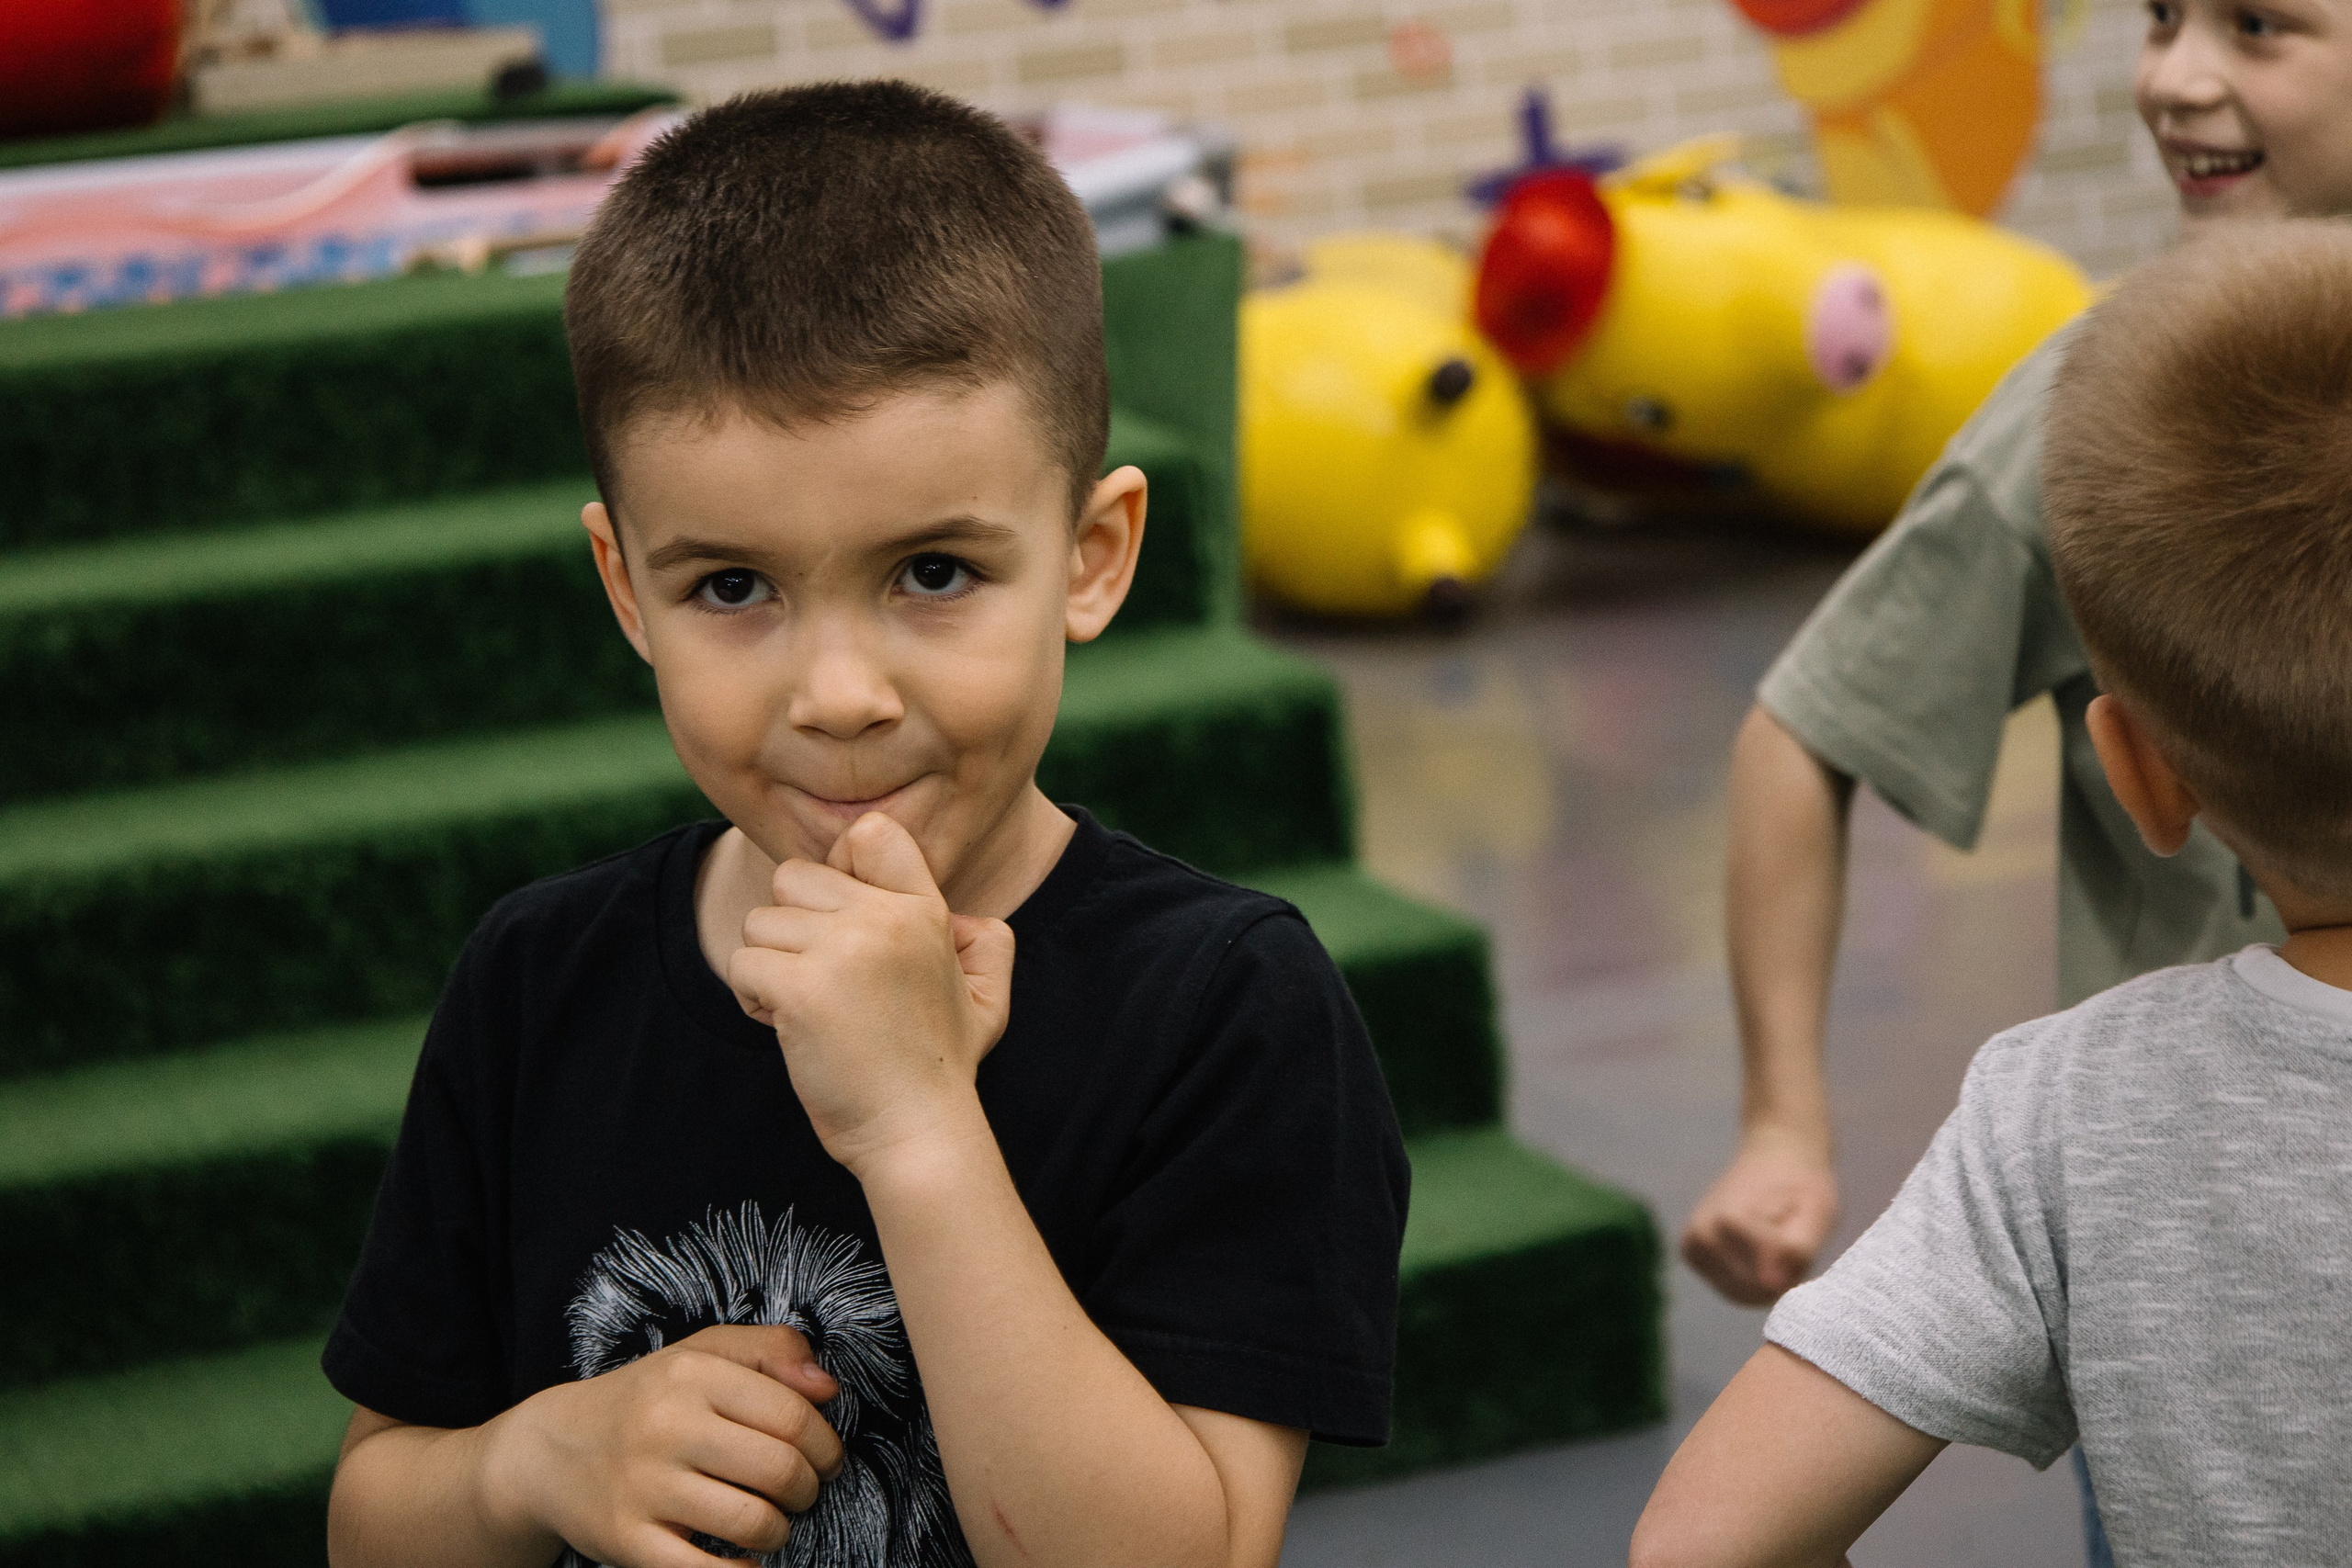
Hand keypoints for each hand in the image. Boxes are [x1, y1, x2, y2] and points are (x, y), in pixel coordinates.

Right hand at [481, 1325, 844, 1567]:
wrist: (551, 1450)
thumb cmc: (647, 1400)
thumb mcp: (702, 1353)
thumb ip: (771, 1350)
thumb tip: (827, 1388)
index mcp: (691, 1376)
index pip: (793, 1415)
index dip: (825, 1445)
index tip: (825, 1458)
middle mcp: (666, 1426)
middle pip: (780, 1470)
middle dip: (809, 1488)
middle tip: (801, 1491)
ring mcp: (643, 1486)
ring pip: (753, 1522)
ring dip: (779, 1530)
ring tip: (770, 1521)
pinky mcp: (626, 1539)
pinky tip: (744, 1560)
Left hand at [726, 812, 1015, 1177]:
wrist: (918, 1133)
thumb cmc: (942, 1068)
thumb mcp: (988, 997)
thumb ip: (986, 943)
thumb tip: (961, 918)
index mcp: (925, 910)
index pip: (869, 834)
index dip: (838, 866)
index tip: (840, 917)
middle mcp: (884, 919)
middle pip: (794, 877)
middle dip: (793, 928)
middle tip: (822, 982)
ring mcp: (842, 951)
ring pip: (760, 923)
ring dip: (770, 966)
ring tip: (807, 1009)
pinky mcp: (802, 990)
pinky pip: (742, 964)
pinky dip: (752, 998)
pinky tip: (787, 1028)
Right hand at [1680, 1129, 1838, 1305]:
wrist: (1776, 1155)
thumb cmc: (1802, 1183)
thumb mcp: (1818, 1211)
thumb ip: (1798, 1247)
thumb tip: (1772, 1283)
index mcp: (1728, 1223)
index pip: (1769, 1283)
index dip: (1795, 1269)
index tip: (1801, 1235)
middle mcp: (1701, 1236)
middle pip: (1752, 1291)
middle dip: (1780, 1277)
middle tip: (1792, 1241)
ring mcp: (1692, 1246)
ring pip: (1740, 1294)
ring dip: (1766, 1279)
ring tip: (1776, 1243)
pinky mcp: (1691, 1253)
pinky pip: (1729, 1287)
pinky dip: (1750, 1278)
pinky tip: (1760, 1251)